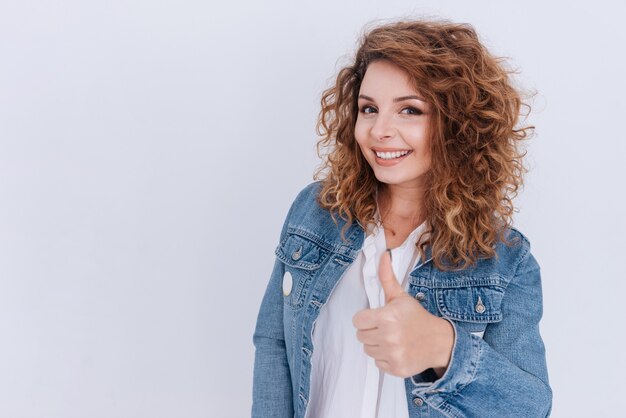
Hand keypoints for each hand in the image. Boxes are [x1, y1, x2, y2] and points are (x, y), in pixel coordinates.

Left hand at [352, 250, 454, 377]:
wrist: (439, 341)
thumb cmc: (417, 317)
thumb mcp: (400, 296)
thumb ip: (387, 277)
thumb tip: (383, 255)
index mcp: (387, 317)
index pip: (357, 321)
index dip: (365, 318)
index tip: (377, 317)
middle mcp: (388, 337)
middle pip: (361, 336)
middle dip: (371, 331)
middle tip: (386, 328)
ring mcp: (393, 354)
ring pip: (368, 350)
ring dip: (377, 345)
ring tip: (392, 338)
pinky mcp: (396, 368)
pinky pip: (377, 363)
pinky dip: (385, 358)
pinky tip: (397, 350)